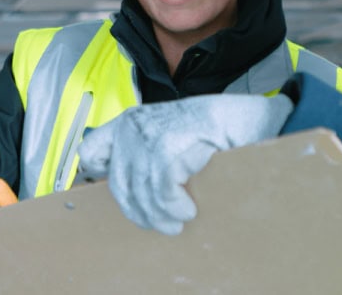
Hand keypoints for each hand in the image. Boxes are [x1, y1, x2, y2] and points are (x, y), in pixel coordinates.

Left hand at [78, 93, 293, 234]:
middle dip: (140, 211)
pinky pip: (160, 188)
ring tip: (178, 221)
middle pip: (119, 184)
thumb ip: (148, 155)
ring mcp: (148, 133)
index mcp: (130, 123)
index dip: (99, 174)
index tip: (121, 191)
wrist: (250, 117)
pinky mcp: (167, 143)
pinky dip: (174, 204)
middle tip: (163, 224)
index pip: (91, 151)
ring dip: (160, 214)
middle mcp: (133, 126)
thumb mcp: (173, 136)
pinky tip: (187, 209)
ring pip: (141, 190)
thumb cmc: (217, 130)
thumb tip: (134, 193)